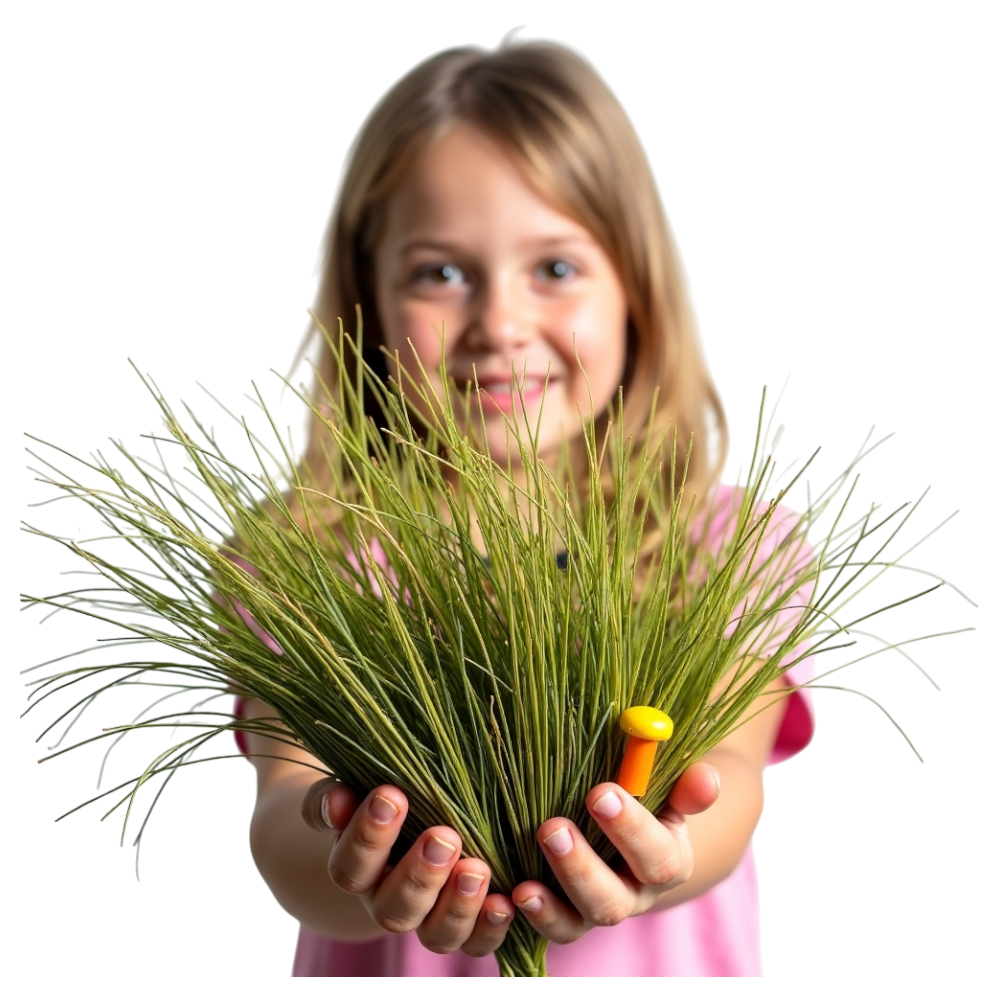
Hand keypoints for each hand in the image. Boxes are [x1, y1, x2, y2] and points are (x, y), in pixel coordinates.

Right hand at [301, 780, 515, 956]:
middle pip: (395, 908)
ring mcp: (429, 921)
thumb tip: (336, 801)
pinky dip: (491, 928)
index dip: (368, 836)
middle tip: (444, 837)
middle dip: (421, 875)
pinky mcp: (467, 929)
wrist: (411, 823)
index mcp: (358, 871)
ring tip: (476, 870)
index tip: (392, 795)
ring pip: (437, 935)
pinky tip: (506, 902)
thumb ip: (338, 797)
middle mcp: (389, 903)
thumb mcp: (356, 791)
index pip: (351, 867)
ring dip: (458, 906)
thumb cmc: (381, 799)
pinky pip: (477, 943)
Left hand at [509, 761, 721, 942]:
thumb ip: (685, 786)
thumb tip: (704, 779)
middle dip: (581, 868)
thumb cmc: (648, 797)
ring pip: (576, 923)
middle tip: (552, 828)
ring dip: (550, 905)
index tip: (601, 792)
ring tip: (524, 884)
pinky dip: (525, 916)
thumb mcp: (668, 789)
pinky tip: (504, 897)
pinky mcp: (560, 914)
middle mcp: (633, 895)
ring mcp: (593, 910)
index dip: (630, 829)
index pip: (657, 858)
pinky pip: (544, 927)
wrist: (628, 826)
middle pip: (612, 902)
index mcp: (667, 862)